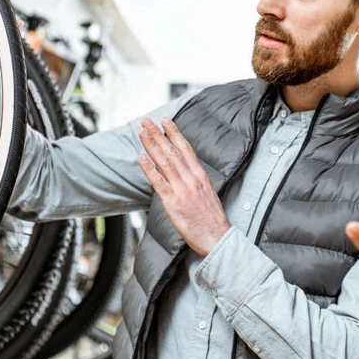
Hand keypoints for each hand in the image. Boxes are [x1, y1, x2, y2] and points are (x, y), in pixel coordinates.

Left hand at [137, 117, 230, 255]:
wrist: (217, 237)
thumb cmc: (212, 219)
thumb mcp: (207, 192)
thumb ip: (195, 180)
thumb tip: (183, 170)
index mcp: (200, 175)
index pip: (186, 148)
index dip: (174, 133)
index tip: (165, 121)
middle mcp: (191, 179)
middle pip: (172, 151)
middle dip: (158, 134)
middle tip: (147, 121)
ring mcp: (182, 189)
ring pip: (165, 162)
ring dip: (152, 145)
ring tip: (142, 132)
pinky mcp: (173, 202)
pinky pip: (159, 182)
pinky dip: (149, 168)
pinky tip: (141, 157)